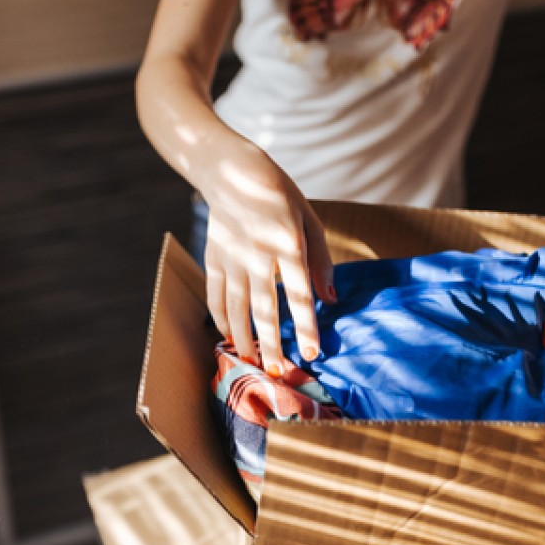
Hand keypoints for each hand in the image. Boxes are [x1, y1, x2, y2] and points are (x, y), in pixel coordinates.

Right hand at [201, 143, 333, 375]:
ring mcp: (231, 258)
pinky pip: (215, 297)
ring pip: (236, 308)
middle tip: (279, 373)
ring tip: (252, 364)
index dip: (304, 326)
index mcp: (288, 243)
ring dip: (244, 339)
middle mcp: (257, 254)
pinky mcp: (213, 259)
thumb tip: (330, 299)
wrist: (231, 170)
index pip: (298, 294)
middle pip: (264, 309)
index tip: (311, 353)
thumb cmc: (280, 196)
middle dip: (271, 345)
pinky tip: (230, 338)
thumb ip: (320, 261)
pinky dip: (221, 320)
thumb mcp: (309, 220)